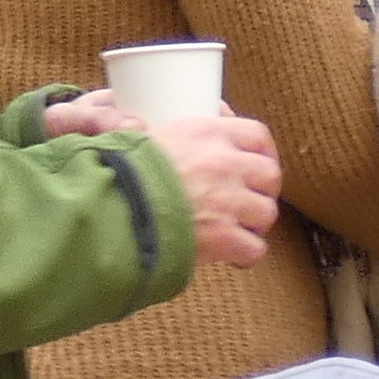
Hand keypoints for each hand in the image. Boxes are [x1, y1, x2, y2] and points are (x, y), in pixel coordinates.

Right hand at [52, 92, 283, 266]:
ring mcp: (227, 201)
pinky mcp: (223, 236)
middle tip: (248, 201)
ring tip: (238, 230)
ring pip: (267, 212)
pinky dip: (247, 256)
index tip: (258, 162)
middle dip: (264, 190)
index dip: (263, 151)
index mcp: (205, 132)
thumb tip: (149, 120)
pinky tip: (233, 258)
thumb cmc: (116, 173)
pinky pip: (255, 249)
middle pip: (270, 174)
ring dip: (255, 223)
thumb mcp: (138, 136)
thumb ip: (158, 128)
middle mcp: (223, 163)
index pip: (257, 134)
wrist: (108, 208)